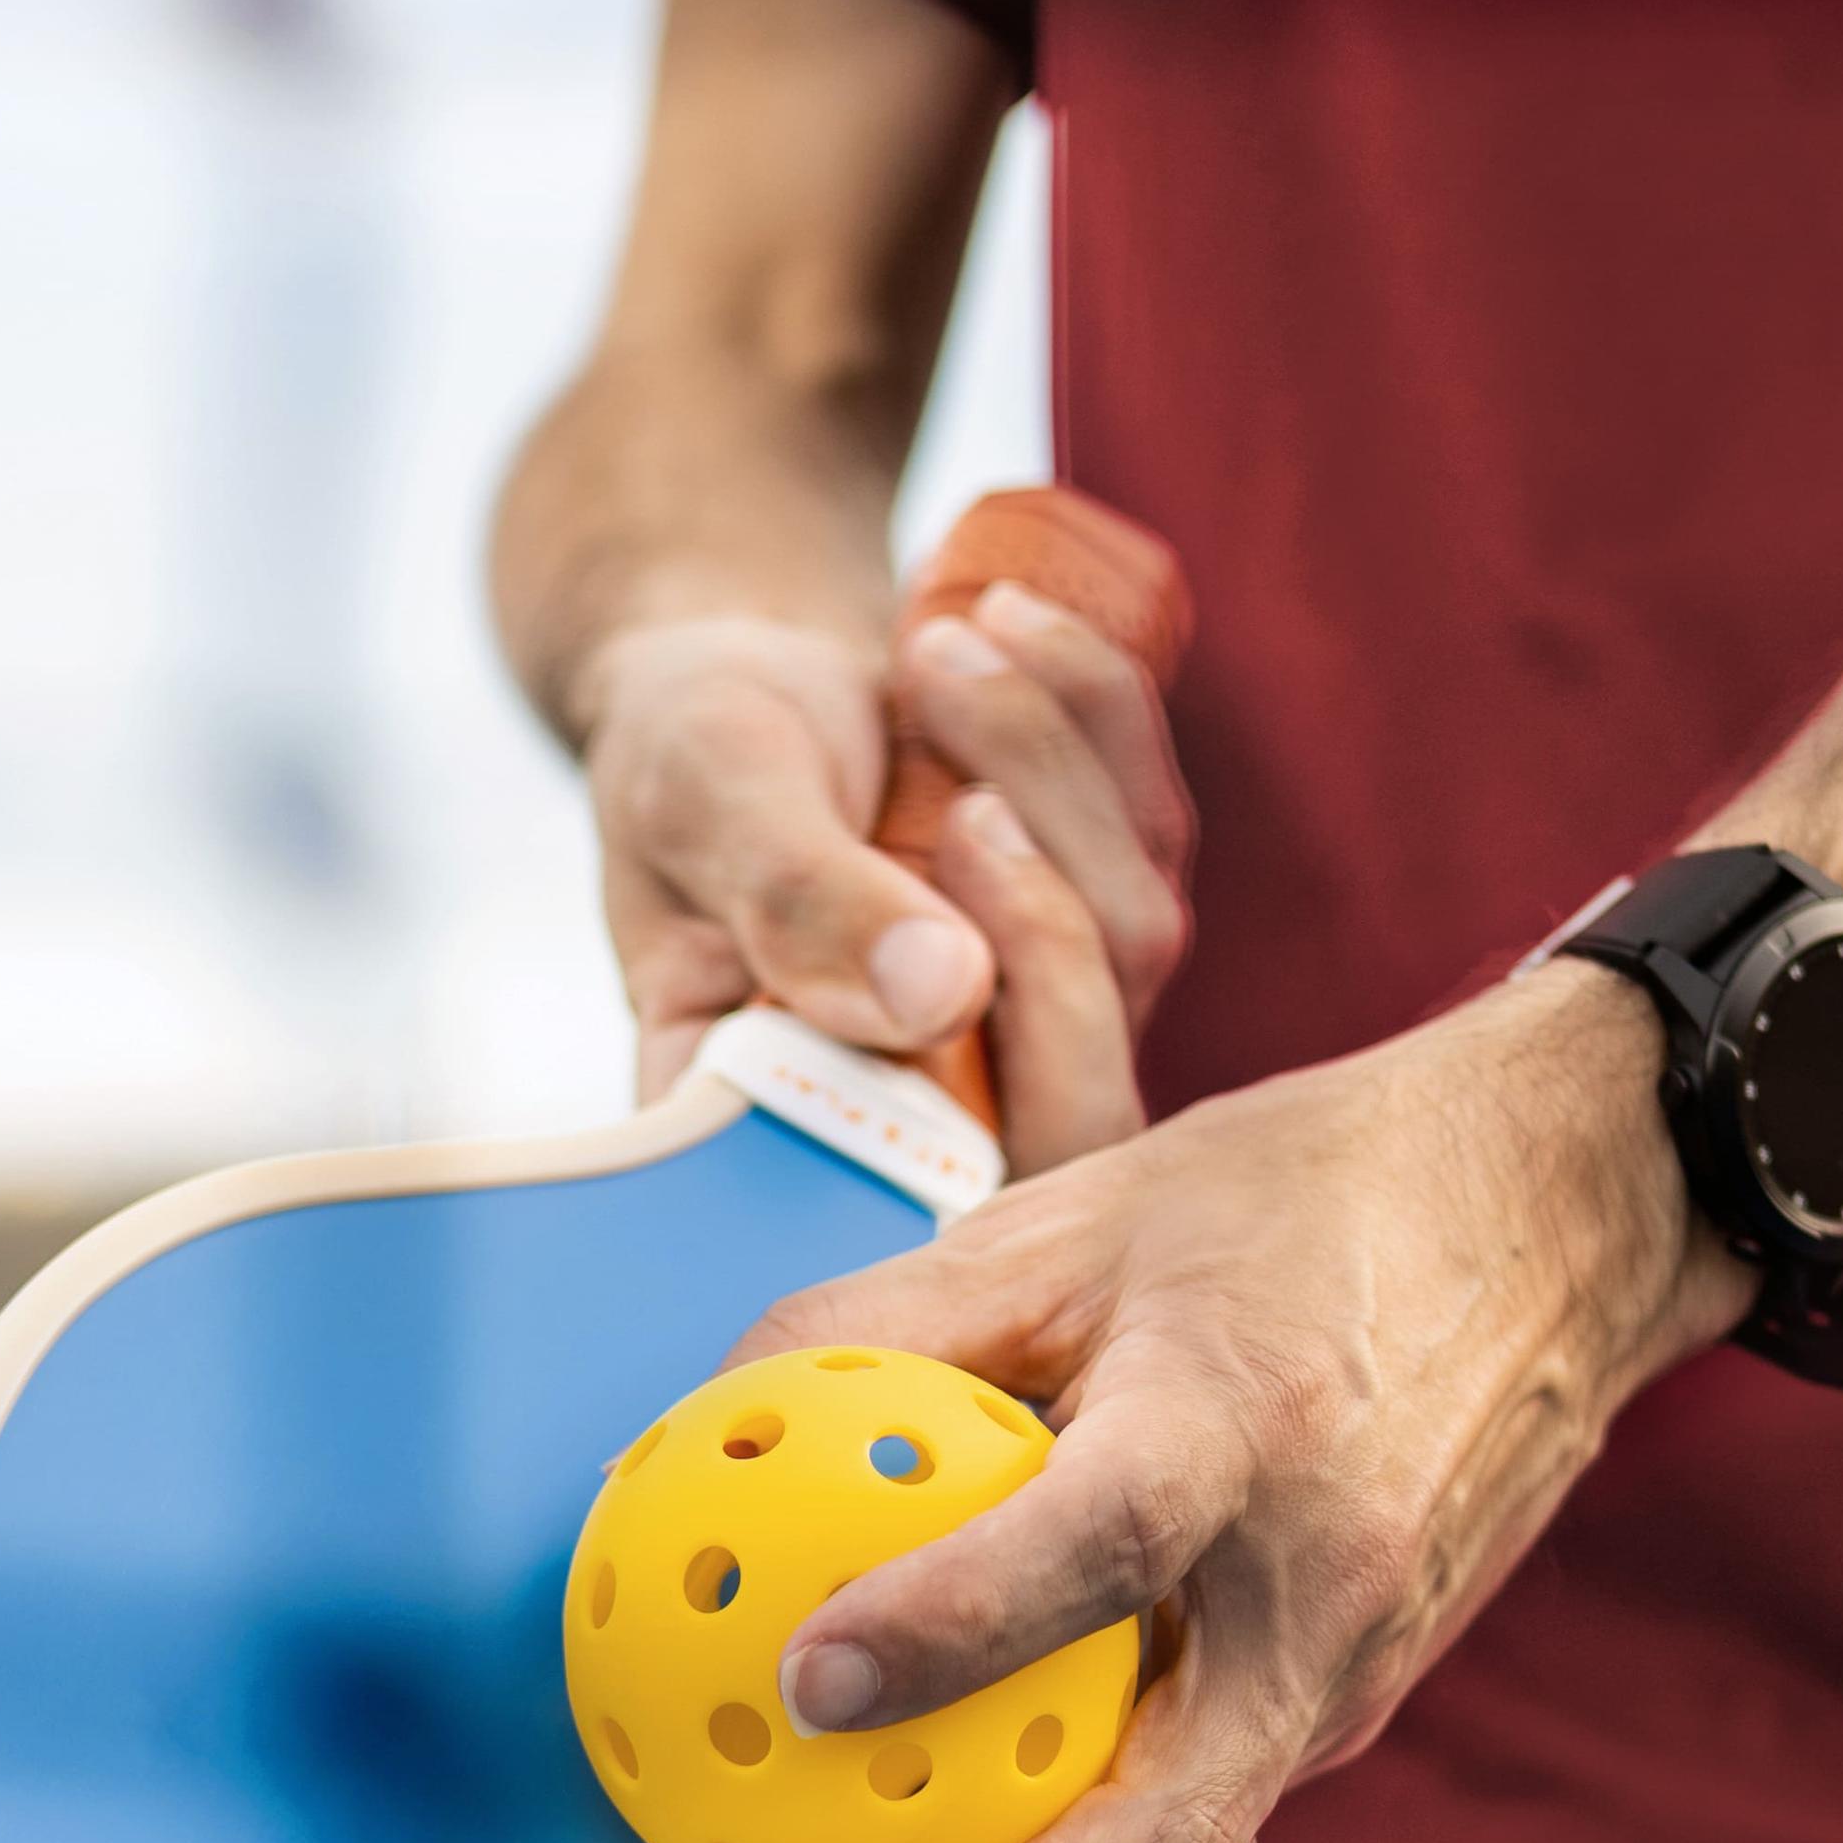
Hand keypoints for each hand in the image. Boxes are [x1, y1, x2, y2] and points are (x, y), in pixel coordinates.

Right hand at [574, 571, 1193, 1173]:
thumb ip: (803, 900)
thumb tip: (945, 992)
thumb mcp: (708, 802)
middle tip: (938, 727)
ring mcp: (1028, 1031)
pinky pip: (1155, 838)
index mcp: (792, 1134)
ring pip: (1130, 939)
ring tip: (939, 643)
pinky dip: (1098, 714)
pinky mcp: (1094, 932)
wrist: (739, 674)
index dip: (979, 1116)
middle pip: (1078, 1096)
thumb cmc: (686, 754)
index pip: (922, 1213)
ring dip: (1050, 758)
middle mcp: (929, 1117)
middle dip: (1036, 890)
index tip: (939, 912)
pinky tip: (1013, 629)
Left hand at [721, 969, 1751, 1842]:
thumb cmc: (1304, 1199)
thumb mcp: (1078, 1210)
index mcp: (1251, 1423)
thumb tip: (696, 1437)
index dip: (953, 1625)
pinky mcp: (1353, 1711)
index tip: (803, 1679)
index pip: (1103, 1544)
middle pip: (1159, 1840)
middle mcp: (1321, 1587)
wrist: (1571, 1215)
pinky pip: (1185, 1813)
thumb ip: (885, 1325)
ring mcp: (1355, 1675)